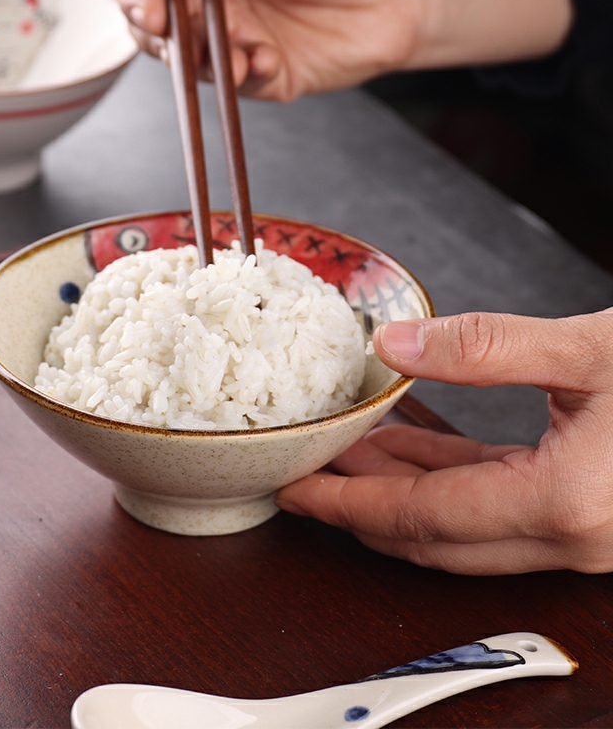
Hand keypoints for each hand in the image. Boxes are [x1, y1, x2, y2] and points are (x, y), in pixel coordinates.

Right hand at [111, 0, 571, 100]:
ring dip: (204, 61)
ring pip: (185, 62)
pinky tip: (266, 61)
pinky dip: (244, 77)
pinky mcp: (253, 74)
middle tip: (176, 37)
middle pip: (151, 22)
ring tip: (238, 54)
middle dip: (160, 34)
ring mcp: (228, 36)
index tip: (149, 6)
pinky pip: (231, 86)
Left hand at [276, 310, 612, 574]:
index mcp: (563, 502)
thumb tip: (398, 344)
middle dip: (361, 506)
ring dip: (399, 493)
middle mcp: (570, 534)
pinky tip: (410, 451)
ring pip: (461, 526)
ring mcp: (581, 532)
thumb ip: (486, 347)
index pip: (421, 516)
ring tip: (349, 455)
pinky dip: (444, 481)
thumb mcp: (589, 348)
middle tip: (308, 477)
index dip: (349, 502)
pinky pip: (494, 504)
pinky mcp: (585, 510)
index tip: (298, 489)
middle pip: (432, 537)